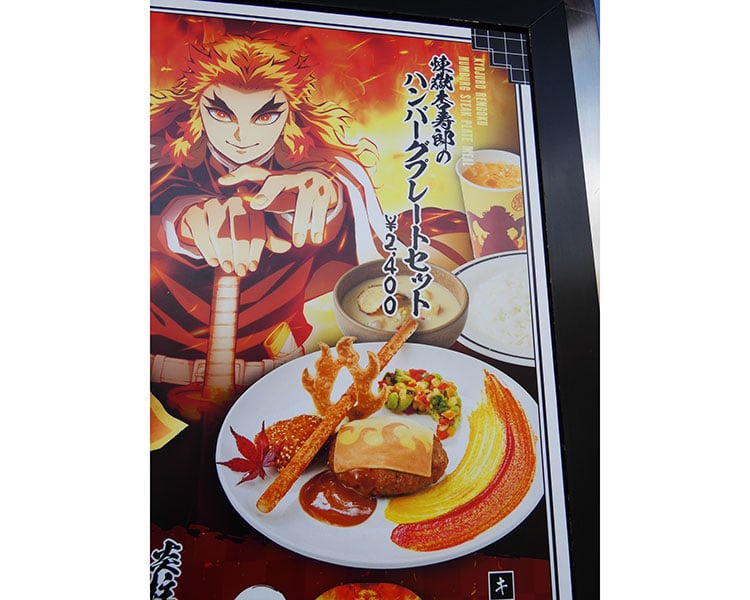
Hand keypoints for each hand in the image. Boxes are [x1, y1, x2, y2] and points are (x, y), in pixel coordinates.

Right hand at [179, 196, 278, 276]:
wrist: (205, 217)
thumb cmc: (235, 227)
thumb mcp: (253, 231)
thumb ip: (269, 239)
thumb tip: (288, 247)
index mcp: (251, 206)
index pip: (256, 228)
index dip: (255, 250)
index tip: (253, 267)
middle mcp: (233, 202)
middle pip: (239, 230)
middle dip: (241, 254)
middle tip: (242, 271)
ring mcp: (213, 206)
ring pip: (220, 233)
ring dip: (225, 254)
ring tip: (229, 268)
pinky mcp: (196, 212)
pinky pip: (202, 233)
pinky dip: (208, 250)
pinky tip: (214, 262)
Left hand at [219, 165, 338, 247]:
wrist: (328, 183)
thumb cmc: (295, 192)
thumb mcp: (280, 193)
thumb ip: (261, 195)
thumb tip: (237, 195)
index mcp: (277, 177)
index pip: (254, 172)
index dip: (238, 175)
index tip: (222, 182)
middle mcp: (291, 178)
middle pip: (276, 183)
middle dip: (266, 193)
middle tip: (256, 205)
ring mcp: (309, 184)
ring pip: (302, 203)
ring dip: (299, 224)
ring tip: (297, 242)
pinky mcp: (324, 194)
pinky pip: (319, 210)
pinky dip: (316, 225)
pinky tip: (314, 238)